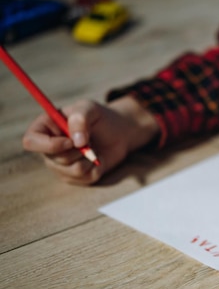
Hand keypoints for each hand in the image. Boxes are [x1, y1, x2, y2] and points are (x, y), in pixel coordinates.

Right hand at [22, 96, 158, 184]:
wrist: (118, 133)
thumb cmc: (100, 118)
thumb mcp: (91, 109)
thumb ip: (81, 118)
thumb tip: (77, 142)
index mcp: (44, 128)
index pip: (31, 141)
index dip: (49, 145)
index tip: (70, 142)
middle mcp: (48, 149)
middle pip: (54, 159)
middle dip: (78, 151)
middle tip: (90, 140)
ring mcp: (60, 165)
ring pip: (72, 171)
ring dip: (89, 159)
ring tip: (94, 148)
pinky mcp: (75, 177)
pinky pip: (86, 179)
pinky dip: (97, 168)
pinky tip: (98, 158)